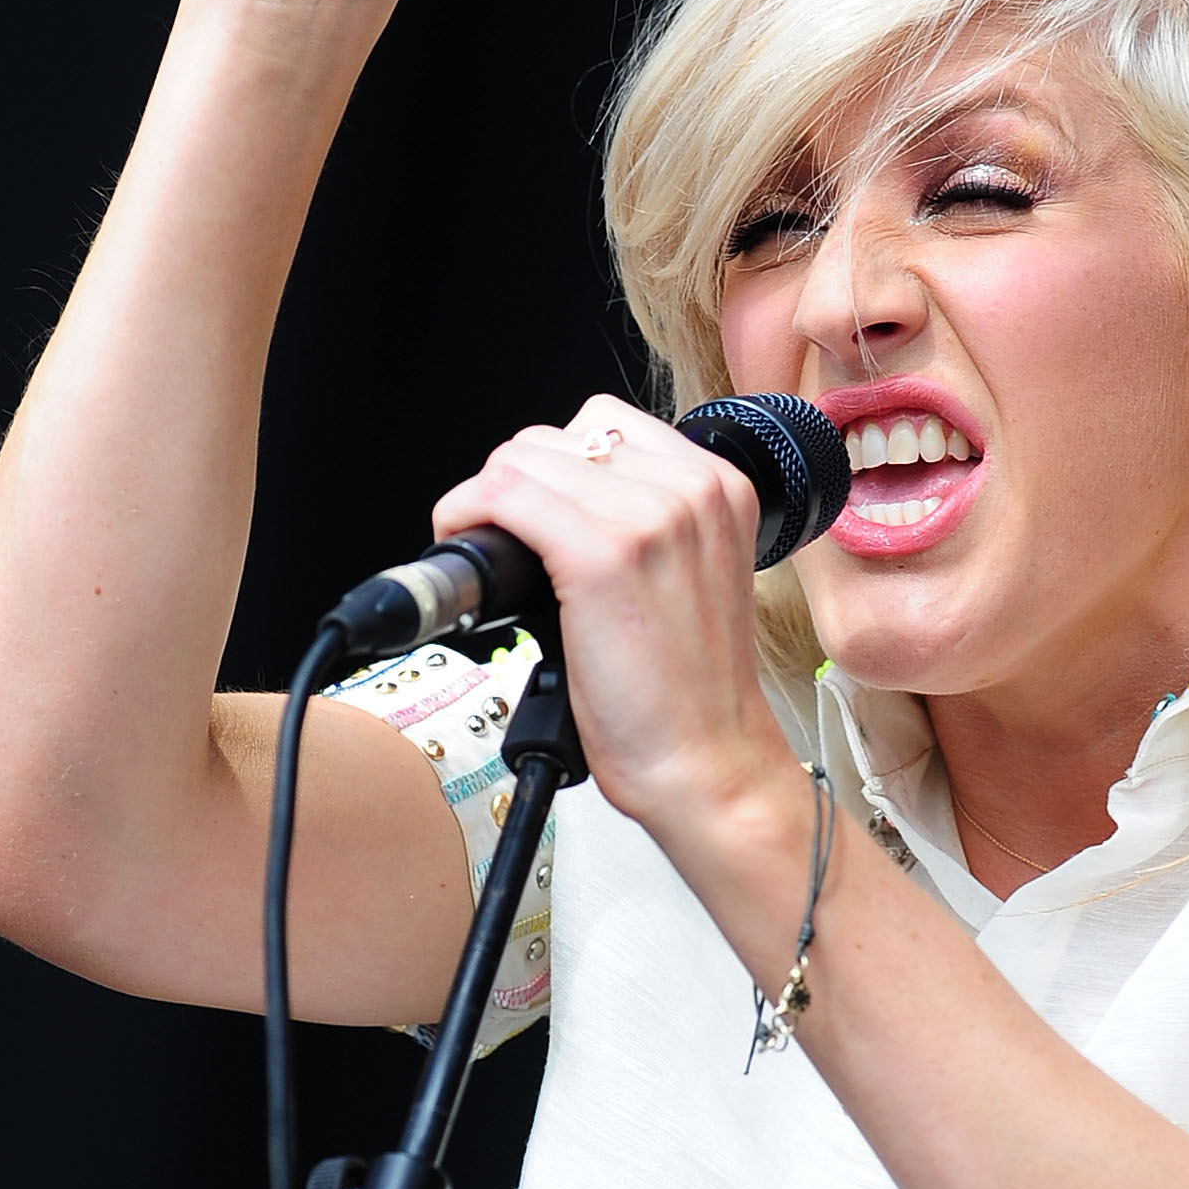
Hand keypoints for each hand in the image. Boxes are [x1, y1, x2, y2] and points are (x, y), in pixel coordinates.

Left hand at [432, 401, 794, 834]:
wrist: (708, 764)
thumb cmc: (690, 694)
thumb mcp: (692, 577)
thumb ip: (648, 523)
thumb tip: (556, 503)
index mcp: (720, 486)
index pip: (604, 424)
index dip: (553, 469)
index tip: (536, 515)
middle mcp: (692, 489)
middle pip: (557, 437)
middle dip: (517, 486)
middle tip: (508, 545)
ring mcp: (651, 518)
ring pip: (522, 460)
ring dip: (486, 502)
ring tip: (491, 557)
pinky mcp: (603, 556)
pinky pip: (505, 495)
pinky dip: (468, 517)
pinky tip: (474, 560)